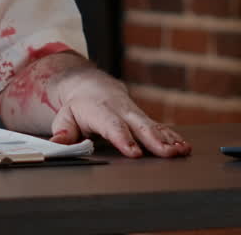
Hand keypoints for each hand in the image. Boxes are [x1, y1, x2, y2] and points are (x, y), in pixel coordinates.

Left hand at [49, 69, 191, 158]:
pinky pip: (160, 128)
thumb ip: (63, 132)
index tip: (135, 152)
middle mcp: (122, 111)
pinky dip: (173, 137)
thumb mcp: (65, 117)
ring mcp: (135, 114)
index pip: (113, 126)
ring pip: (153, 126)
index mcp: (101, 111)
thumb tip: (56, 144)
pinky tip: (184, 148)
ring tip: (181, 151)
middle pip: (140, 126)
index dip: (124, 139)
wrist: (93, 87)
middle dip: (155, 140)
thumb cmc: (79, 107)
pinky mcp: (144, 118)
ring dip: (169, 139)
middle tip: (168, 153)